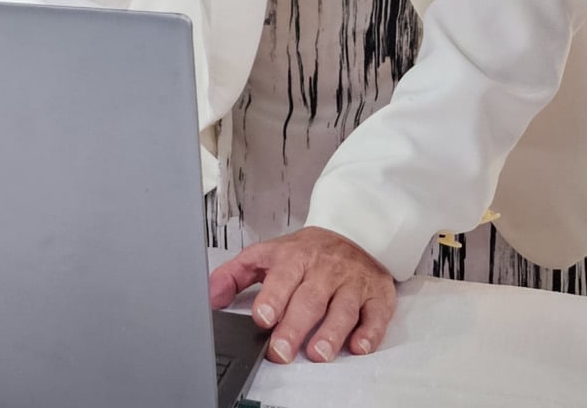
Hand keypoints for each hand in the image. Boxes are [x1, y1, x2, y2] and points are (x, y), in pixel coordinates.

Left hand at [210, 227, 394, 365]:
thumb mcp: (266, 256)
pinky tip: (358, 346)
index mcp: (294, 258)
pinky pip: (375, 315)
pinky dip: (369, 332)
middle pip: (309, 300)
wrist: (353, 232)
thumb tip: (209, 298)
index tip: (262, 318)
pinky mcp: (377, 295)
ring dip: (331, 333)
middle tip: (281, 351)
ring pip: (342, 309)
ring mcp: (352, 282)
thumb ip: (234, 276)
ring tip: (317, 354)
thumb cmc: (306, 252)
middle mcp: (324, 270)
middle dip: (294, 327)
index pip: (282, 278)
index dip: (272, 299)